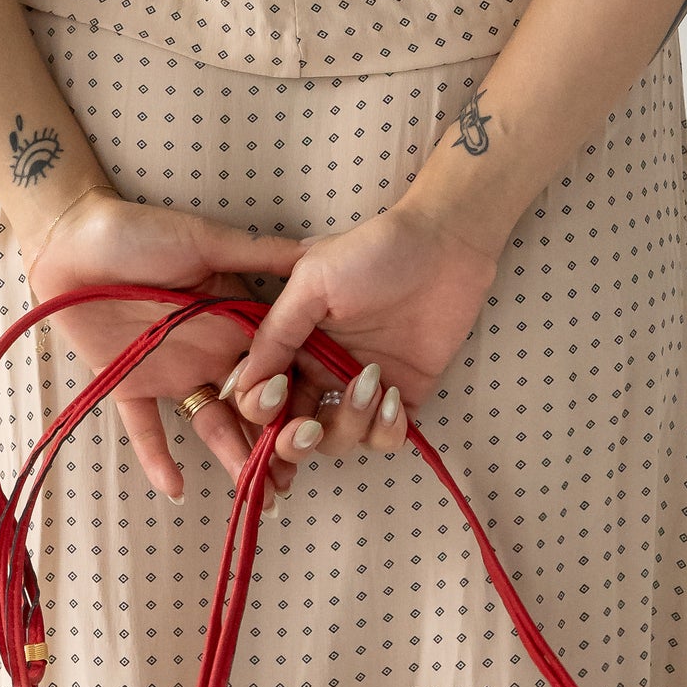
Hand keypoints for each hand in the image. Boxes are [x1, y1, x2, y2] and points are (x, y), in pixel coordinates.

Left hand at [22, 191, 305, 503]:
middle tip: (292, 479)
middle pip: (251, 408)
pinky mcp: (129, 383)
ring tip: (255, 495)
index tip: (319, 428)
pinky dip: (159, 460)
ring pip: (210, 425)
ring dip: (233, 459)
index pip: (277, 368)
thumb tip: (315, 257)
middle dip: (274, 444)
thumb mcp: (205, 240)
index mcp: (235, 320)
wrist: (69, 236)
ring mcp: (172, 372)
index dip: (298, 399)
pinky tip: (176, 490)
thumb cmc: (138, 229)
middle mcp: (211, 352)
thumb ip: (258, 253)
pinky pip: (147, 429)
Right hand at [225, 200, 500, 464]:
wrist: (443, 246)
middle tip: (310, 428)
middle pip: (293, 430)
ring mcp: (361, 389)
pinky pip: (384, 438)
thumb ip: (277, 332)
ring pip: (337, 440)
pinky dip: (386, 430)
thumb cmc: (372, 252)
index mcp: (293, 346)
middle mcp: (322, 373)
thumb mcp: (311, 281)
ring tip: (372, 384)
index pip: (261, 395)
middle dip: (294, 440)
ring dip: (349, 425)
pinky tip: (394, 396)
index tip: (277, 393)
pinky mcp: (401, 398)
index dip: (260, 407)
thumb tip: (244, 379)